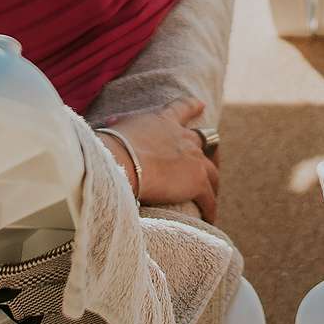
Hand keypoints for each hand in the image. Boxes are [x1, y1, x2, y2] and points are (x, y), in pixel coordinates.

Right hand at [98, 97, 220, 222]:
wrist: (120, 162)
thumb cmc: (111, 148)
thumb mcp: (117, 129)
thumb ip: (121, 128)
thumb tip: (111, 123)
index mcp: (163, 120)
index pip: (181, 108)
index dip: (192, 106)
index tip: (200, 105)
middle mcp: (183, 136)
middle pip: (206, 140)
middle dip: (210, 151)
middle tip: (211, 159)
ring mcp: (194, 159)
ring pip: (212, 173)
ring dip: (211, 185)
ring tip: (210, 197)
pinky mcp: (198, 182)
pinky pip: (209, 199)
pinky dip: (210, 209)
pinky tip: (209, 218)